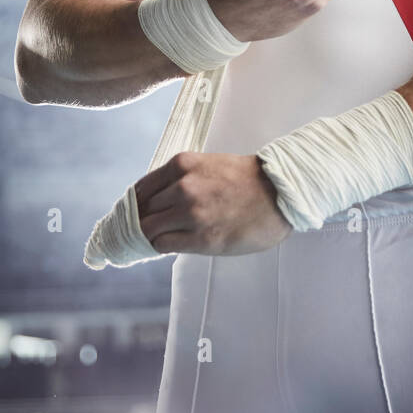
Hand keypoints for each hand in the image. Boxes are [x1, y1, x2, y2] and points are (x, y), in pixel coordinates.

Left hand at [134, 151, 292, 256]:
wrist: (280, 195)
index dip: (134, 206)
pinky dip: (161, 246)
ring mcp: (191, 214)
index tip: (133, 216)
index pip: (140, 190)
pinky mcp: (201, 238)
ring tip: (158, 240)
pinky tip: (170, 245)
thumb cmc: (246, 181)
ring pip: (149, 229)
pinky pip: (163, 245)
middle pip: (143, 211)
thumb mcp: (207, 166)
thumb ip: (180, 180)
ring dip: (151, 236)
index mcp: (182, 165)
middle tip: (145, 231)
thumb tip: (153, 203)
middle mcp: (183, 187)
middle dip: (142, 222)